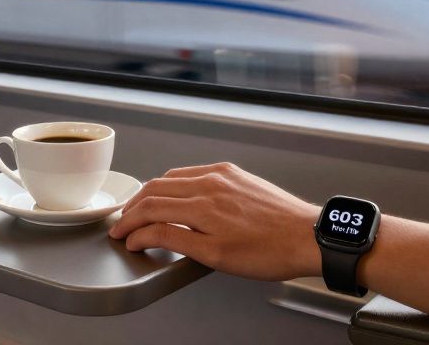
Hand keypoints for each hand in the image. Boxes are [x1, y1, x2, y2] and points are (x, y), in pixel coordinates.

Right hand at [108, 162, 321, 280]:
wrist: (306, 236)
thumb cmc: (268, 251)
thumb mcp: (214, 256)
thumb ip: (173, 240)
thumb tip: (142, 234)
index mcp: (201, 205)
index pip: (150, 207)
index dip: (129, 222)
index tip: (121, 235)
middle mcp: (209, 182)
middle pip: (157, 187)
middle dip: (135, 206)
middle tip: (125, 222)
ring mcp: (223, 174)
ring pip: (174, 176)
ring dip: (153, 192)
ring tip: (145, 209)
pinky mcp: (234, 173)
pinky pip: (195, 172)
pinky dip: (176, 183)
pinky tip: (176, 195)